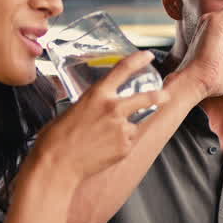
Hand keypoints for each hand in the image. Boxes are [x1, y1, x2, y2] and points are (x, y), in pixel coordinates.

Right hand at [32, 51, 168, 181]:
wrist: (56, 166)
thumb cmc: (57, 138)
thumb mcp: (73, 110)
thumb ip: (93, 106)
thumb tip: (101, 109)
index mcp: (97, 95)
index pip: (122, 70)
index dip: (138, 60)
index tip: (147, 56)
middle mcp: (113, 108)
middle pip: (146, 98)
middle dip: (159, 96)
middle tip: (165, 96)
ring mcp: (121, 128)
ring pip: (133, 125)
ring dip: (124, 130)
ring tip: (102, 139)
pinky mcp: (125, 147)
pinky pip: (127, 142)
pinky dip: (119, 145)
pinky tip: (103, 150)